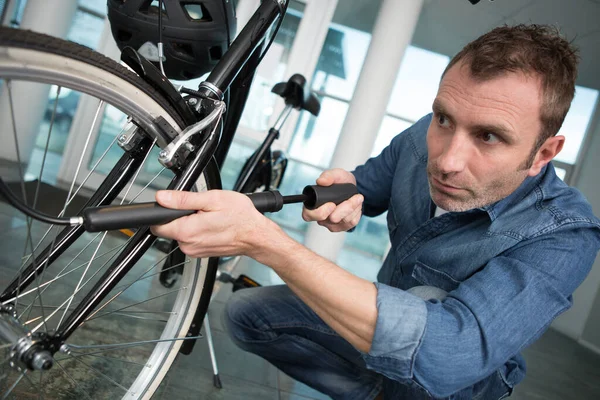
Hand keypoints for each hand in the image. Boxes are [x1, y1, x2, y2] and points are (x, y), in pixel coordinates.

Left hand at [150, 189, 273, 258]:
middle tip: (200, 209)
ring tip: (209, 217)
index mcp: (187, 231)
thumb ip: (183, 199)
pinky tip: (212, 225)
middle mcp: (187, 245)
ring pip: (180, 233)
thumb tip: (162, 197)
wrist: (256, 236)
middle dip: (179, 216)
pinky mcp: (200, 253)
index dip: (163, 211)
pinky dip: (197, 231)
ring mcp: (194, 251)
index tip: (176, 205)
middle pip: (168, 228)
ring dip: (190, 223)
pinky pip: (191, 239)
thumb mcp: (213, 199)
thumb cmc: (241, 218)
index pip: (157, 224)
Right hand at [302, 168, 363, 231]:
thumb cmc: (340, 182)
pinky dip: (356, 212)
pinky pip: (351, 222)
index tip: (332, 204)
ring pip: (343, 220)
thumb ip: (328, 175)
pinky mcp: (343, 226)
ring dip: (352, 207)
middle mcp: (320, 217)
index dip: (320, 212)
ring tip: (355, 197)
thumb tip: (321, 181)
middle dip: (343, 209)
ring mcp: (331, 223)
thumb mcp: (335, 174)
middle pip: (330, 220)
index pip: (308, 215)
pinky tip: (356, 204)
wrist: (352, 188)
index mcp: (313, 205)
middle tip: (349, 199)